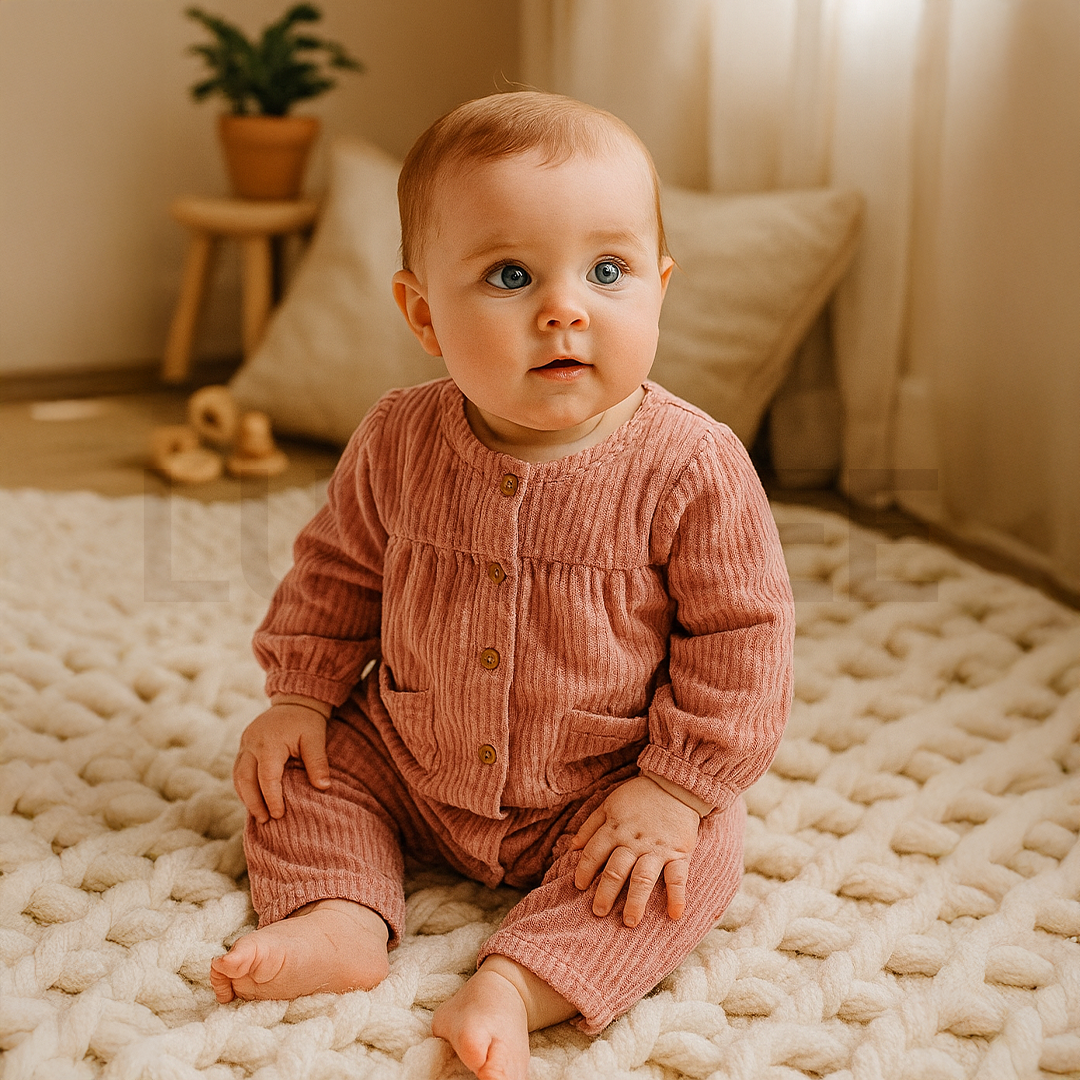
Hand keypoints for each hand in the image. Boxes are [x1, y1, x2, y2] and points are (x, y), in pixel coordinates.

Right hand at [233, 702, 330, 823]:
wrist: (295, 700)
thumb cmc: (307, 722)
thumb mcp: (316, 739)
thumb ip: (318, 763)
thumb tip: (323, 787)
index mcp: (270, 742)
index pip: (267, 777)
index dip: (272, 798)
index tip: (279, 815)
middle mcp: (252, 743)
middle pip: (245, 779)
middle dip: (254, 803)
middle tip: (265, 820)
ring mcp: (245, 743)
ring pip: (238, 776)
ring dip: (246, 797)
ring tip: (258, 815)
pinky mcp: (244, 745)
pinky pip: (238, 769)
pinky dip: (244, 786)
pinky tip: (253, 799)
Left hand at [569, 775, 700, 926]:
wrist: (674, 783)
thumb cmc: (639, 795)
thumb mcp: (610, 803)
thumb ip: (591, 825)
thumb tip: (572, 846)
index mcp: (615, 828)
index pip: (594, 853)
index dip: (584, 870)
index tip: (578, 887)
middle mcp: (633, 841)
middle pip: (616, 870)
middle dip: (605, 893)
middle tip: (598, 913)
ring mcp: (656, 848)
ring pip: (643, 878)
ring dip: (636, 901)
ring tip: (629, 922)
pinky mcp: (679, 852)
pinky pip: (678, 877)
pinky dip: (677, 896)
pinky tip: (675, 915)